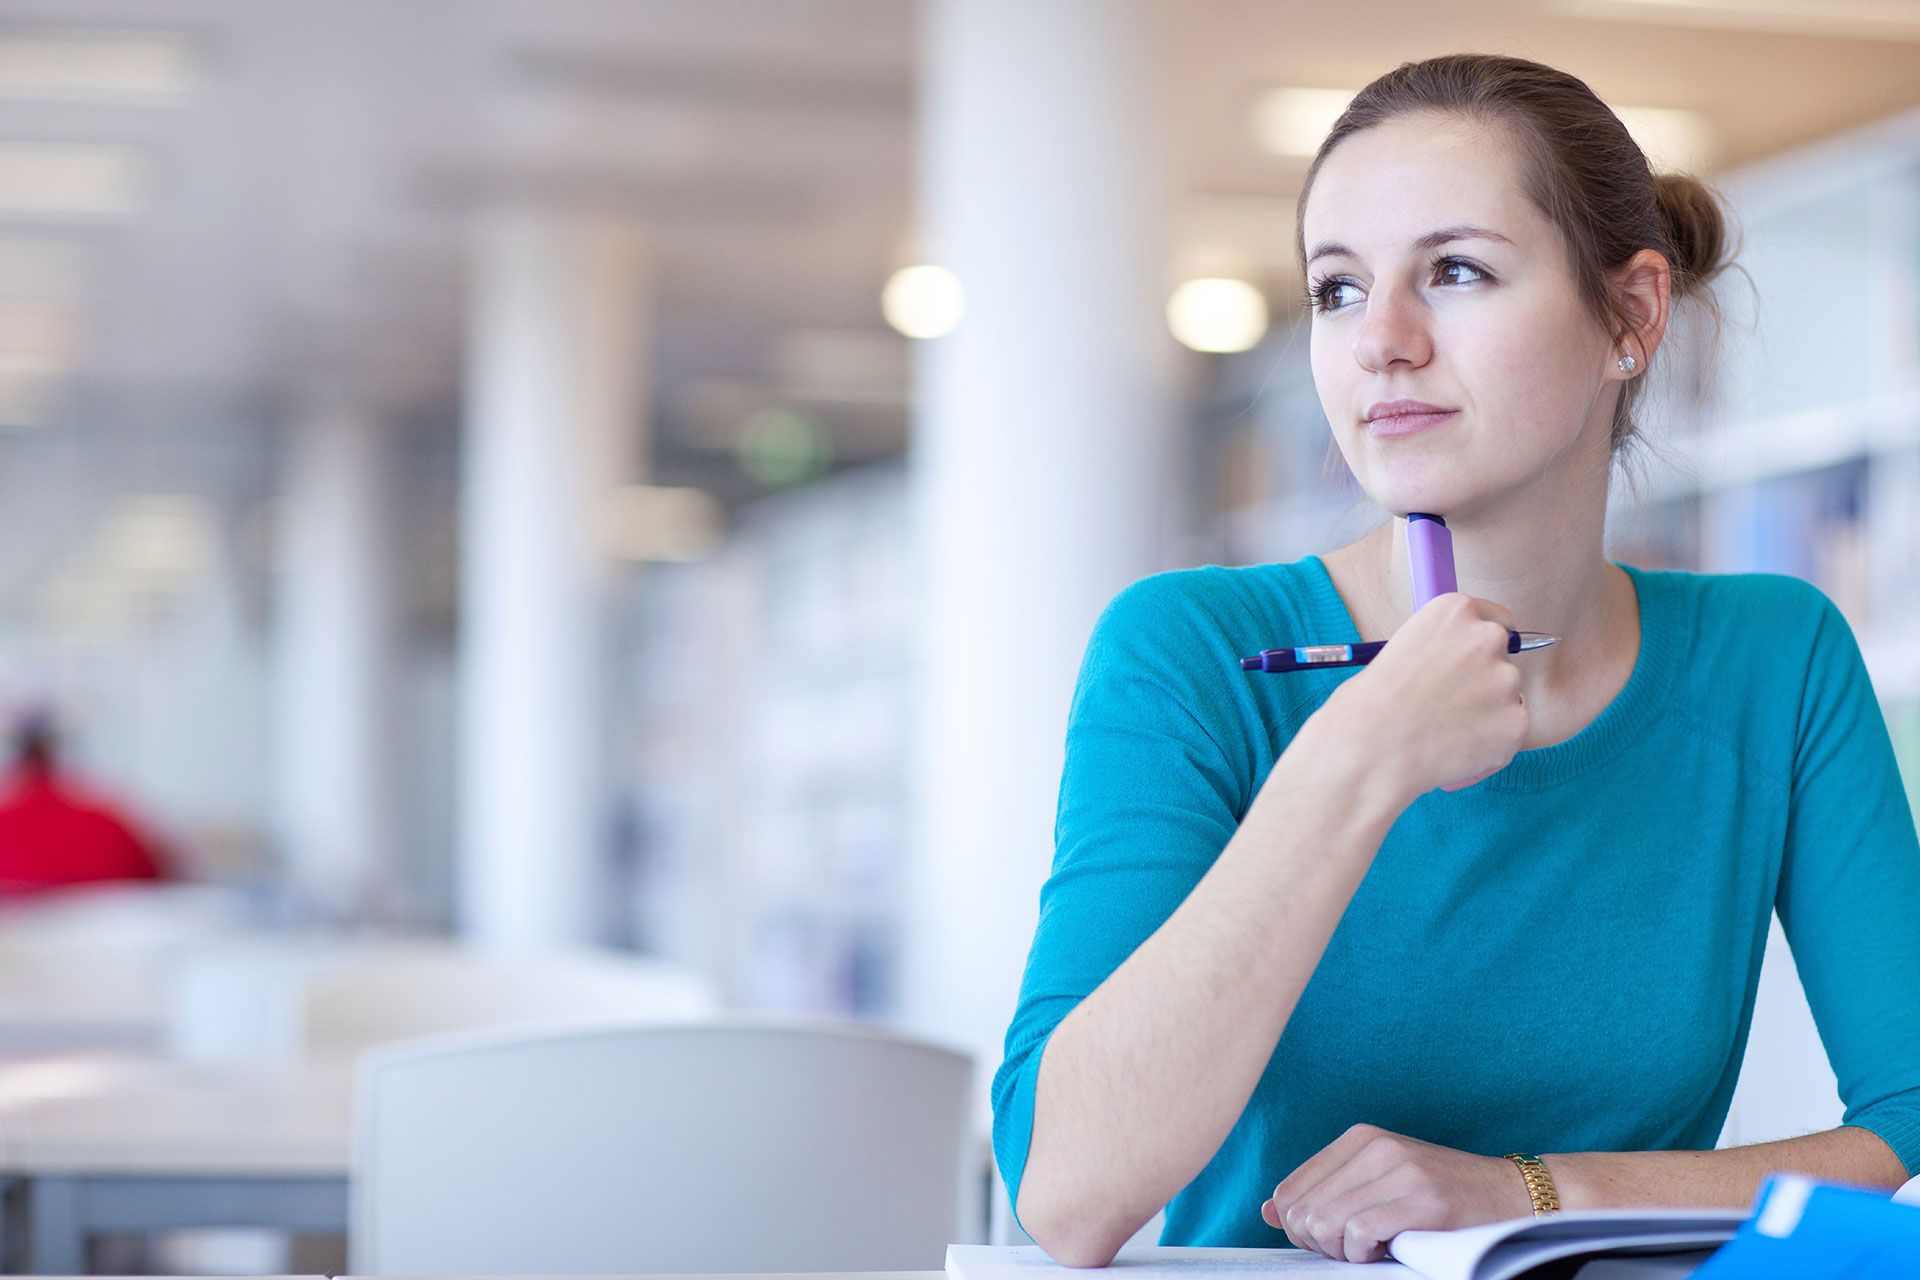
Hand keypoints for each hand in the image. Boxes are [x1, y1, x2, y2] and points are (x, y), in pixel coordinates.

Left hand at [1259, 1124, 1535, 1261]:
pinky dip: (1363, 1254)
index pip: (1289, 1191)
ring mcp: (1399, 1170)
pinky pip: (1359, 1234)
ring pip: (1326, 1223)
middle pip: (1303, 1211)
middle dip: (1318, 1243)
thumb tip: (1268, 1210)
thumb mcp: (1376, 1182)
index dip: (1299, 1228)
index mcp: (1357, 1138)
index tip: (1330, 1241)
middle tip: (1351, 1249)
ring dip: (1342, 1251)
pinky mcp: (1422, 1199)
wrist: (1511, 1194)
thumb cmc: (1440, 1196)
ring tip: (1370, 1249)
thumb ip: (1325, 1191)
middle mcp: (1374, 1146)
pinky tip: (1386, 1250)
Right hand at [1316, 592, 1529, 797]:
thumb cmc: (1367, 706)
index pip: (1496, 619)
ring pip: (1505, 700)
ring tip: (1441, 735)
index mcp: (1454, 611)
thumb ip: (1436, 654)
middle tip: (1450, 707)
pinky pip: (1507, 734)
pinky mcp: (1516, 722)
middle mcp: (1487, 638)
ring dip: (1484, 715)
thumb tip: (1452, 673)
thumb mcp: (1396, 654)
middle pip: (1503, 658)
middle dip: (1484, 681)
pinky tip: (1452, 754)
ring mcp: (1506, 681)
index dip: (1482, 645)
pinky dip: (1487, 747)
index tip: (1474, 662)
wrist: (1370, 750)